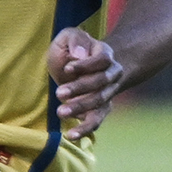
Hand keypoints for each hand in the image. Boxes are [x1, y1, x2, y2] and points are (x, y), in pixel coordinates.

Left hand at [46, 26, 123, 141]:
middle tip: (59, 92)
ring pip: (99, 102)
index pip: (102, 60)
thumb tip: (81, 54)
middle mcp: (111, 74)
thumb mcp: (70, 36)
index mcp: (105, 54)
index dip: (86, 65)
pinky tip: (71, 135)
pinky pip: (96, 120)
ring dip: (80, 108)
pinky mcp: (99, 108)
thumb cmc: (73, 49)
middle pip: (101, 82)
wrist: (81, 65)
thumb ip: (76, 40)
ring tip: (61, 112)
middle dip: (80, 88)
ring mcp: (107, 93)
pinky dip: (85, 128)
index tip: (67, 68)